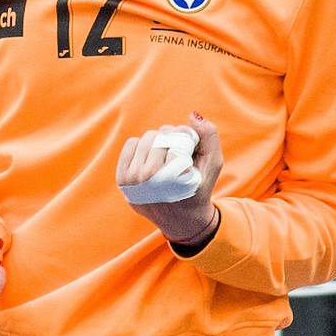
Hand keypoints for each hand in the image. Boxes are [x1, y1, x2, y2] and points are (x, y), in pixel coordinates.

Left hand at [117, 113, 223, 244]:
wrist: (181, 220)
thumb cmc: (198, 188)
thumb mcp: (213, 164)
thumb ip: (210, 136)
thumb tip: (192, 115)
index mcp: (174, 177)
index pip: (177, 136)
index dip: (186, 138)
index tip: (190, 152)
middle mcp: (150, 179)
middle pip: (160, 135)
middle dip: (172, 139)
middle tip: (178, 155)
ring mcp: (133, 180)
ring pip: (146, 138)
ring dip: (158, 142)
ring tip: (166, 159)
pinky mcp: (122, 180)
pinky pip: (131, 144)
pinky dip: (142, 147)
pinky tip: (151, 161)